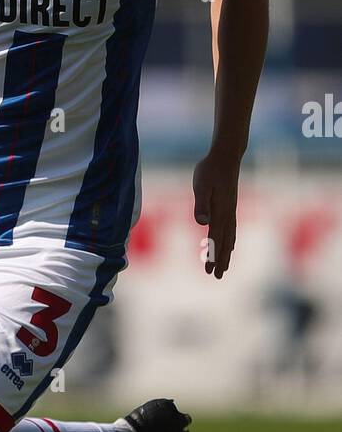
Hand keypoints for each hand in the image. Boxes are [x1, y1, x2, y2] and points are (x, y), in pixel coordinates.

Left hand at [192, 148, 240, 278]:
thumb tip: (202, 222)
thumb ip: (201, 204)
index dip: (212, 255)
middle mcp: (227, 214)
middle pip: (224, 242)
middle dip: (220, 260)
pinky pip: (231, 229)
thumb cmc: (210, 169)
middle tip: (217, 276)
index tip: (209, 270)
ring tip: (224, 267)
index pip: (214, 238)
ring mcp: (231, 210)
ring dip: (226, 253)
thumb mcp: (201, 184)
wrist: (227, 156)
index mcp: (219, 211)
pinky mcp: (230, 206)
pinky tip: (230, 246)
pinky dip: (230, 240)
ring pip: (229, 237)